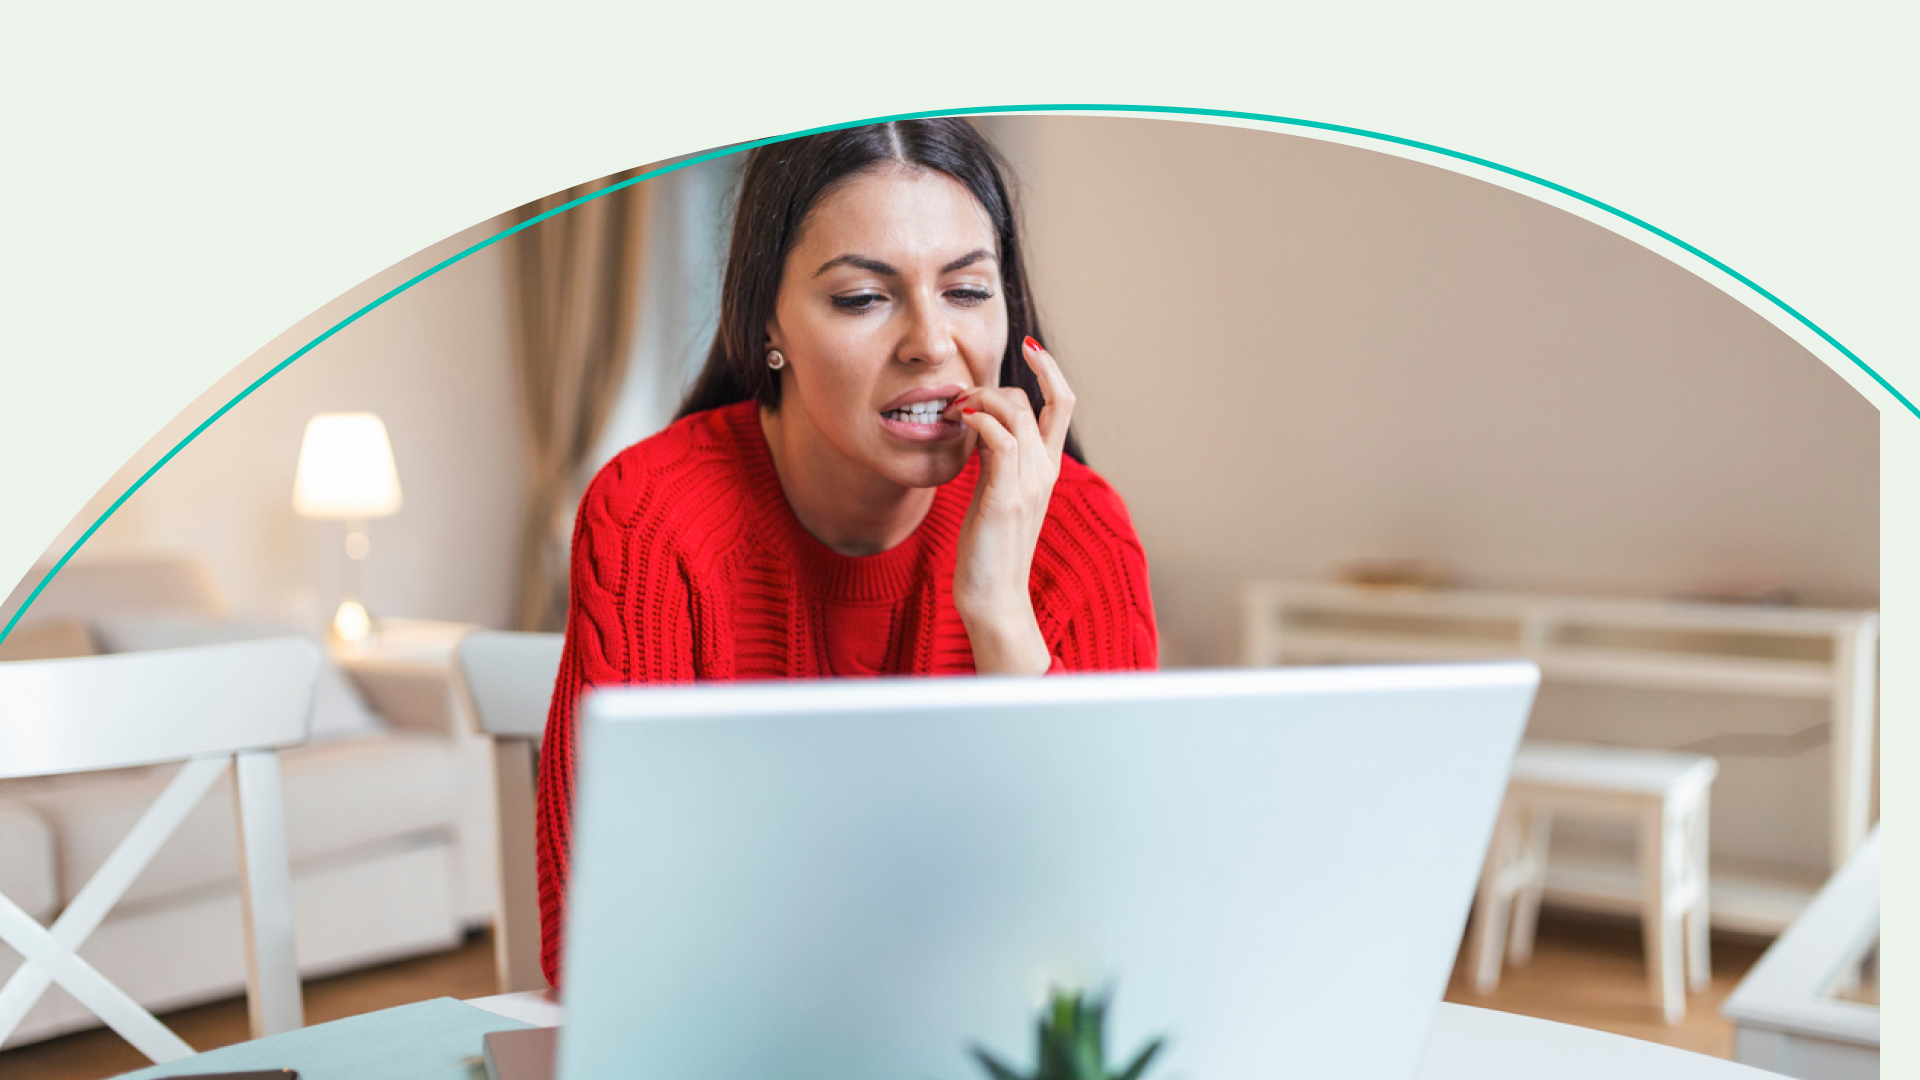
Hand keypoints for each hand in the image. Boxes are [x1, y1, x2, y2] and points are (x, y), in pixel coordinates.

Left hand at [944, 336, 1075, 674]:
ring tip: (953, 411)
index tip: (1029, 347)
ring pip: (1017, 413)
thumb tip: (980, 425)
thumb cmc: (989, 548)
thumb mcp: (996, 493)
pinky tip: (958, 422)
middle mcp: (1046, 471)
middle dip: (997, 384)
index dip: (1051, 369)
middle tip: (959, 399)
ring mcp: (1029, 483)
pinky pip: (999, 439)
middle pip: (1039, 400)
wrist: (992, 597)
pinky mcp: (1006, 497)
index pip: (1063, 403)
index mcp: (1047, 468)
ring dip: (979, 399)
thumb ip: (997, 459)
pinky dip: (979, 419)